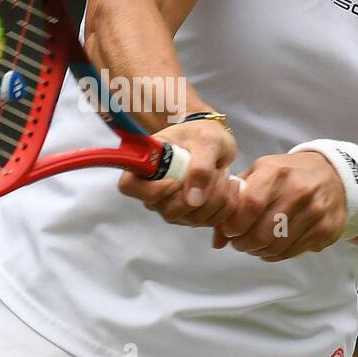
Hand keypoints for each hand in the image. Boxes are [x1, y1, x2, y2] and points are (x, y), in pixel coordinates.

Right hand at [118, 118, 241, 228]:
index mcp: (145, 165)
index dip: (151, 190)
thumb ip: (200, 166)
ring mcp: (171, 206)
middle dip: (200, 194)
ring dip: (217, 199)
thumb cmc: (203, 134)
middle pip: (168, 211)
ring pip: (191, 218)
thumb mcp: (206, 141)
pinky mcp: (190, 216)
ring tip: (224, 174)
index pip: (128, 186)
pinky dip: (225, 206)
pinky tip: (228, 186)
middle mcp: (153, 190)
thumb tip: (193, 200)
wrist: (215, 143)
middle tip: (216, 171)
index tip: (175, 181)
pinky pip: (208, 221)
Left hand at [213, 151, 346, 260]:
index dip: (235, 224)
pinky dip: (276, 254)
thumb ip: (235, 200)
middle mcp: (299, 190)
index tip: (230, 230)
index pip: (250, 204)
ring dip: (258, 251)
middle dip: (243, 244)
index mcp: (277, 172)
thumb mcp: (260, 174)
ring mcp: (315, 211)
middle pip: (261, 232)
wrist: (334, 175)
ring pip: (276, 247)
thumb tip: (218, 239)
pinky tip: (272, 245)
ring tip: (255, 244)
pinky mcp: (326, 229)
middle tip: (240, 243)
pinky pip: (292, 252)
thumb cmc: (288, 175)